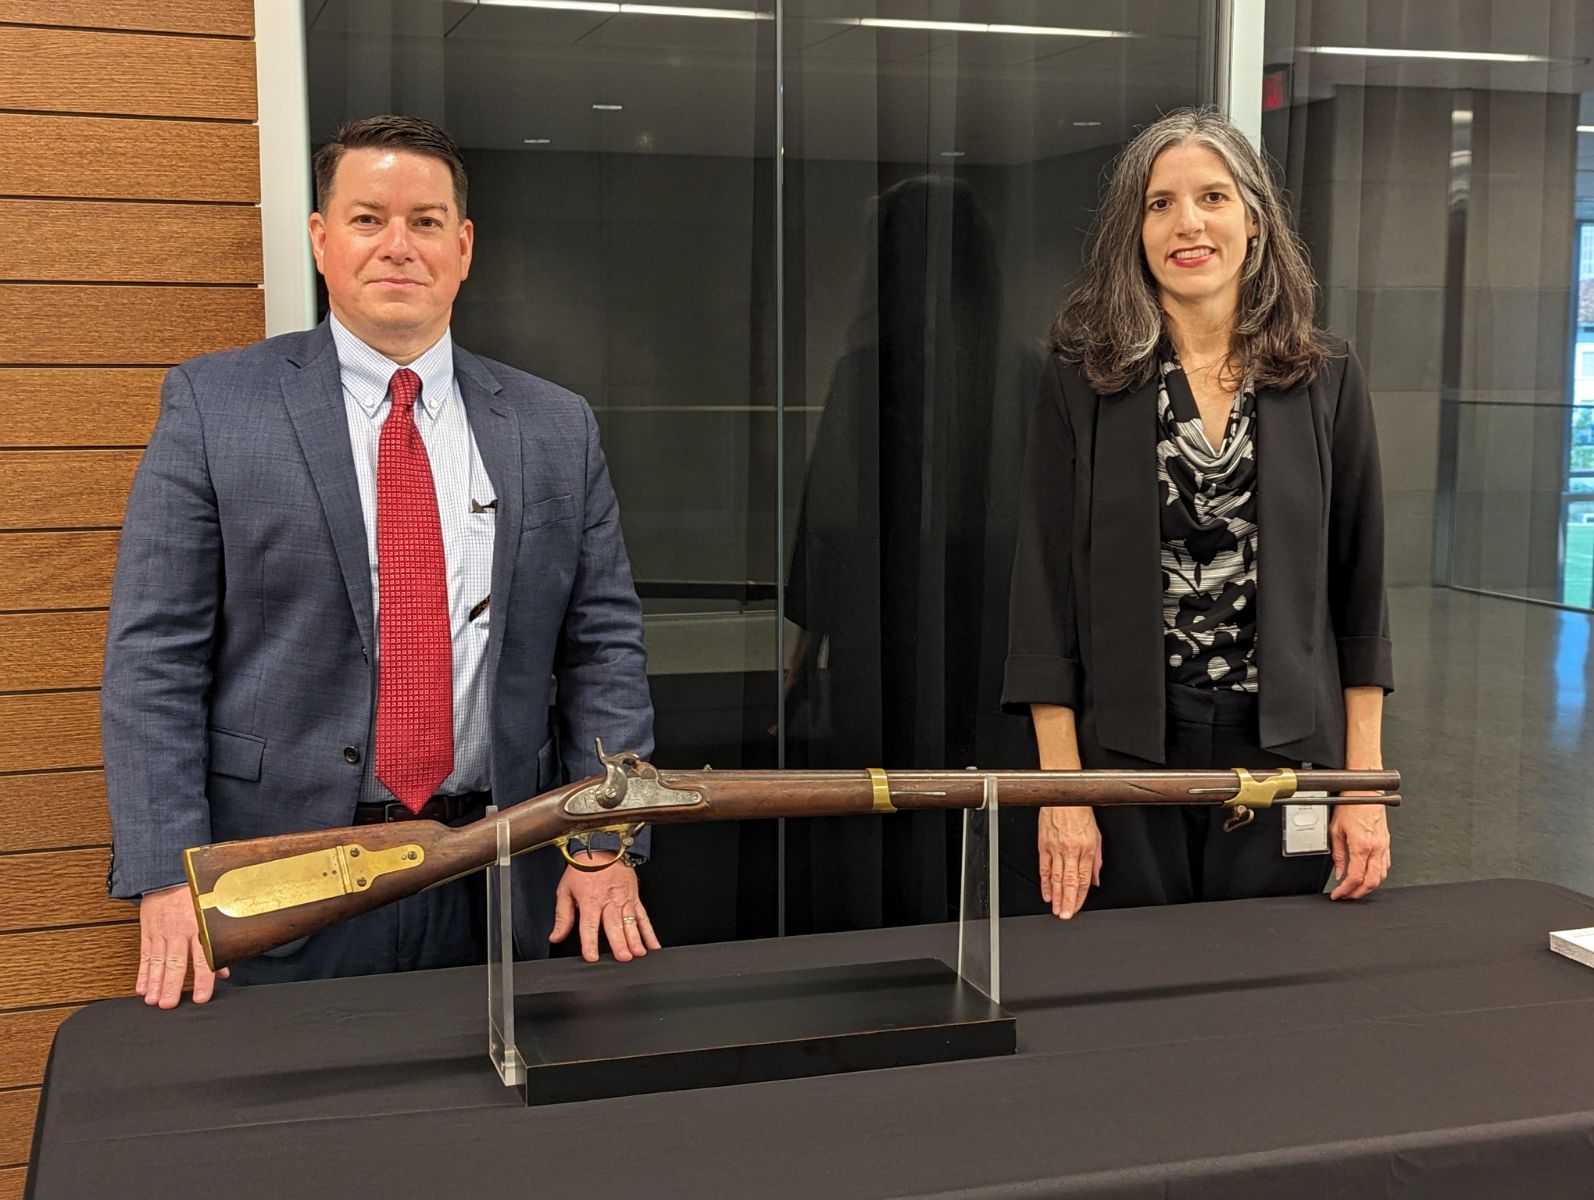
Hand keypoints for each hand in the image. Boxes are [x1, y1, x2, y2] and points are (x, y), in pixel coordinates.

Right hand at [137, 884, 227, 1007]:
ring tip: (154, 1001)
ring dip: (155, 983)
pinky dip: (142, 973)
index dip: (203, 979)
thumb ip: (217, 945)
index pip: (203, 958)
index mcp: (200, 927)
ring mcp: (162, 932)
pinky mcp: (148, 932)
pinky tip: (142, 988)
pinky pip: (145, 955)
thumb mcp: (211, 916)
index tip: (201, 997)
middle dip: (172, 985)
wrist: (168, 876)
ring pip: (158, 961)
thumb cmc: (195, 896)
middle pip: (176, 963)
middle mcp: (180, 931)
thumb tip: (223, 972)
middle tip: (169, 1004)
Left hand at [549, 852, 661, 961]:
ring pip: (631, 922)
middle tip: (624, 957)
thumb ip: (562, 916)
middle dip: (620, 942)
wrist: (602, 848)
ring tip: (639, 953)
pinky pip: (643, 917)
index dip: (590, 942)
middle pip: (614, 925)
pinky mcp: (634, 898)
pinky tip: (653, 944)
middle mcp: (609, 901)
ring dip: (636, 939)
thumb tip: (556, 937)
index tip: (592, 956)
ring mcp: (624, 900)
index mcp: (590, 900)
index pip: (589, 925)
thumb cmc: (583, 869)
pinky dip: (650, 931)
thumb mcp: (565, 890)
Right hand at [1038, 805, 1101, 919]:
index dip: (1080, 897)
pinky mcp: (1043, 844)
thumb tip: (1095, 880)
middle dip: (1067, 901)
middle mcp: (1071, 850)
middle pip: (1069, 881)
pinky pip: (1043, 867)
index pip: (1084, 879)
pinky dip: (1044, 882)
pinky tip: (1046, 893)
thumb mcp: (1097, 836)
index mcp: (1086, 849)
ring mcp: (1056, 848)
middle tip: (1065, 915)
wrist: (1064, 797)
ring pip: (1056, 877)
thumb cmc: (1081, 812)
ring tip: (1056, 909)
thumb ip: (1096, 860)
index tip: (1077, 908)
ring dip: (1056, 895)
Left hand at [1329, 800, 1391, 899]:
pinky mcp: (1387, 843)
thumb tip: (1338, 872)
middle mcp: (1375, 848)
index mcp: (1361, 845)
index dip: (1345, 890)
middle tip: (1346, 896)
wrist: (1365, 792)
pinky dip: (1377, 875)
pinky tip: (1369, 875)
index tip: (1338, 894)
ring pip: (1381, 876)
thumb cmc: (1350, 805)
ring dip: (1369, 886)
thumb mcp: (1335, 830)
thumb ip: (1338, 854)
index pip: (1355, 877)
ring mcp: (1384, 846)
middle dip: (1358, 894)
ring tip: (1355, 889)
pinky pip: (1386, 865)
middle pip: (1371, 882)